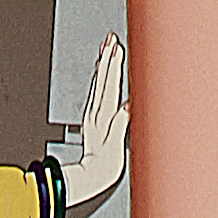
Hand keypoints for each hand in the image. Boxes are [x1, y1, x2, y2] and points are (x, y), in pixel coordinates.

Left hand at [48, 32, 126, 217]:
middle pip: (102, 80)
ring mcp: (93, 115)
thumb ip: (120, 125)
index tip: (118, 50)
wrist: (89, 178)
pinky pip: (96, 92)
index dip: (113, 67)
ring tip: (106, 47)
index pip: (110, 86)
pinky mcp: (93, 119)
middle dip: (107, 58)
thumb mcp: (115, 148)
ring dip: (102, 64)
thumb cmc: (103, 167)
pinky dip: (99, 79)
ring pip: (98, 83)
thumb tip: (128, 104)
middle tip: (111, 39)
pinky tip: (101, 72)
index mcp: (103, 118)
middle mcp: (96, 113)